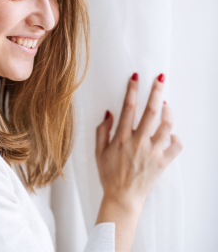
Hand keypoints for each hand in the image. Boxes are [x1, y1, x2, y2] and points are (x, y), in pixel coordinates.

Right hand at [95, 73, 182, 209]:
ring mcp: (152, 152)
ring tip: (166, 104)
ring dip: (168, 111)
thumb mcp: (98, 152)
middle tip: (160, 78)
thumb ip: (102, 131)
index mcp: (121, 138)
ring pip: (166, 125)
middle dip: (156, 92)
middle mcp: (138, 142)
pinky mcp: (163, 162)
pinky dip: (176, 137)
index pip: (128, 108)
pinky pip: (176, 146)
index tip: (136, 77)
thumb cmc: (109, 174)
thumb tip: (109, 113)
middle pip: (151, 111)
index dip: (132, 90)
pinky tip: (170, 134)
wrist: (122, 197)